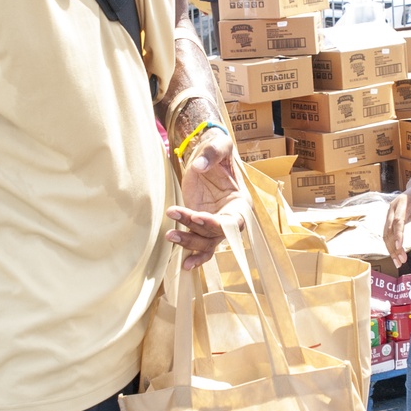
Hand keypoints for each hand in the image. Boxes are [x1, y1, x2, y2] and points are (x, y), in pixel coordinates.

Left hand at [167, 128, 245, 269]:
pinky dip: (194, 256)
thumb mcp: (220, 146)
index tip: (198, 217)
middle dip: (196, 229)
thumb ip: (213, 152)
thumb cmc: (217, 152)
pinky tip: (184, 265)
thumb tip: (200, 166)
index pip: (234, 220)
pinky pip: (200, 246)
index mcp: (240, 202)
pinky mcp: (201, 227)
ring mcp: (215, 225)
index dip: (218, 222)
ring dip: (188, 241)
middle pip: (216, 233)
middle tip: (176, 215)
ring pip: (206, 242)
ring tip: (170, 234)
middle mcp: (231, 218)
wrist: (205, 158)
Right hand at [384, 187, 410, 268]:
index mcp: (402, 203)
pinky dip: (391, 245)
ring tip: (398, 262)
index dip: (398, 234)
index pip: (398, 221)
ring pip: (386, 234)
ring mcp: (389, 214)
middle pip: (390, 230)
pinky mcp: (390, 220)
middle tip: (402, 260)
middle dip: (394, 246)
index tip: (399, 246)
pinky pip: (387, 234)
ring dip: (391, 249)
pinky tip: (395, 255)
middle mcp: (392, 209)